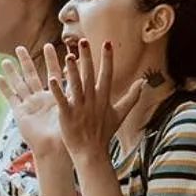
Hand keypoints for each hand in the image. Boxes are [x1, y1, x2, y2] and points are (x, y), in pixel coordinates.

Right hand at [0, 44, 70, 158]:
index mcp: (56, 97)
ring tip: (5, 60)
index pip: (53, 73)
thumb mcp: (73, 106)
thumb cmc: (69, 131)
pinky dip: (4, 88)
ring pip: (19, 85)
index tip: (48, 45)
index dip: (50, 60)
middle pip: (31, 76)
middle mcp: (41, 100)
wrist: (56, 148)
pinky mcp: (20, 113)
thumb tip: (86, 73)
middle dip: (25, 62)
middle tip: (19, 47)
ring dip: (12, 73)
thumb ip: (76, 89)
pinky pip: (11, 98)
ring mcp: (29, 106)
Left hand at [51, 39, 147, 161]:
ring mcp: (80, 108)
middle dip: (87, 58)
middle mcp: (93, 101)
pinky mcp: (67, 116)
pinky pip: (62, 101)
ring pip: (76, 86)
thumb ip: (132, 97)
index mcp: (104, 98)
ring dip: (72, 71)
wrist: (92, 153)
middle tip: (83, 41)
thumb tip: (143, 82)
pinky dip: (58, 90)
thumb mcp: (120, 114)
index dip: (107, 59)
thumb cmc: (104, 133)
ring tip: (68, 55)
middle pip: (90, 76)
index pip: (107, 74)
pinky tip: (52, 79)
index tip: (107, 43)